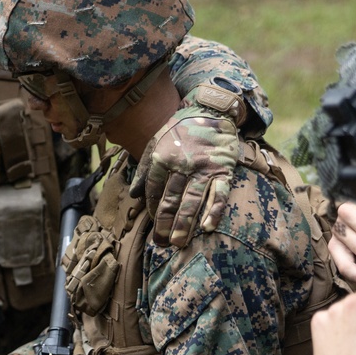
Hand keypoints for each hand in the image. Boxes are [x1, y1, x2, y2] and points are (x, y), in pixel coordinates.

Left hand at [140, 108, 238, 247]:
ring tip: (178, 243)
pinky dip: (214, 211)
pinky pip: (219, 193)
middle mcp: (180, 164)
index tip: (153, 228)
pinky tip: (208, 227)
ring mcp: (203, 168)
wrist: (210, 110)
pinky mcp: (223, 169)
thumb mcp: (155, 143)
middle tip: (162, 244)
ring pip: (191, 200)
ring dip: (184, 224)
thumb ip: (144, 170)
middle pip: (170, 200)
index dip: (153, 210)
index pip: (154, 191)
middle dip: (165, 225)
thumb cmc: (179, 130)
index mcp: (161, 158)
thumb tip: (132, 195)